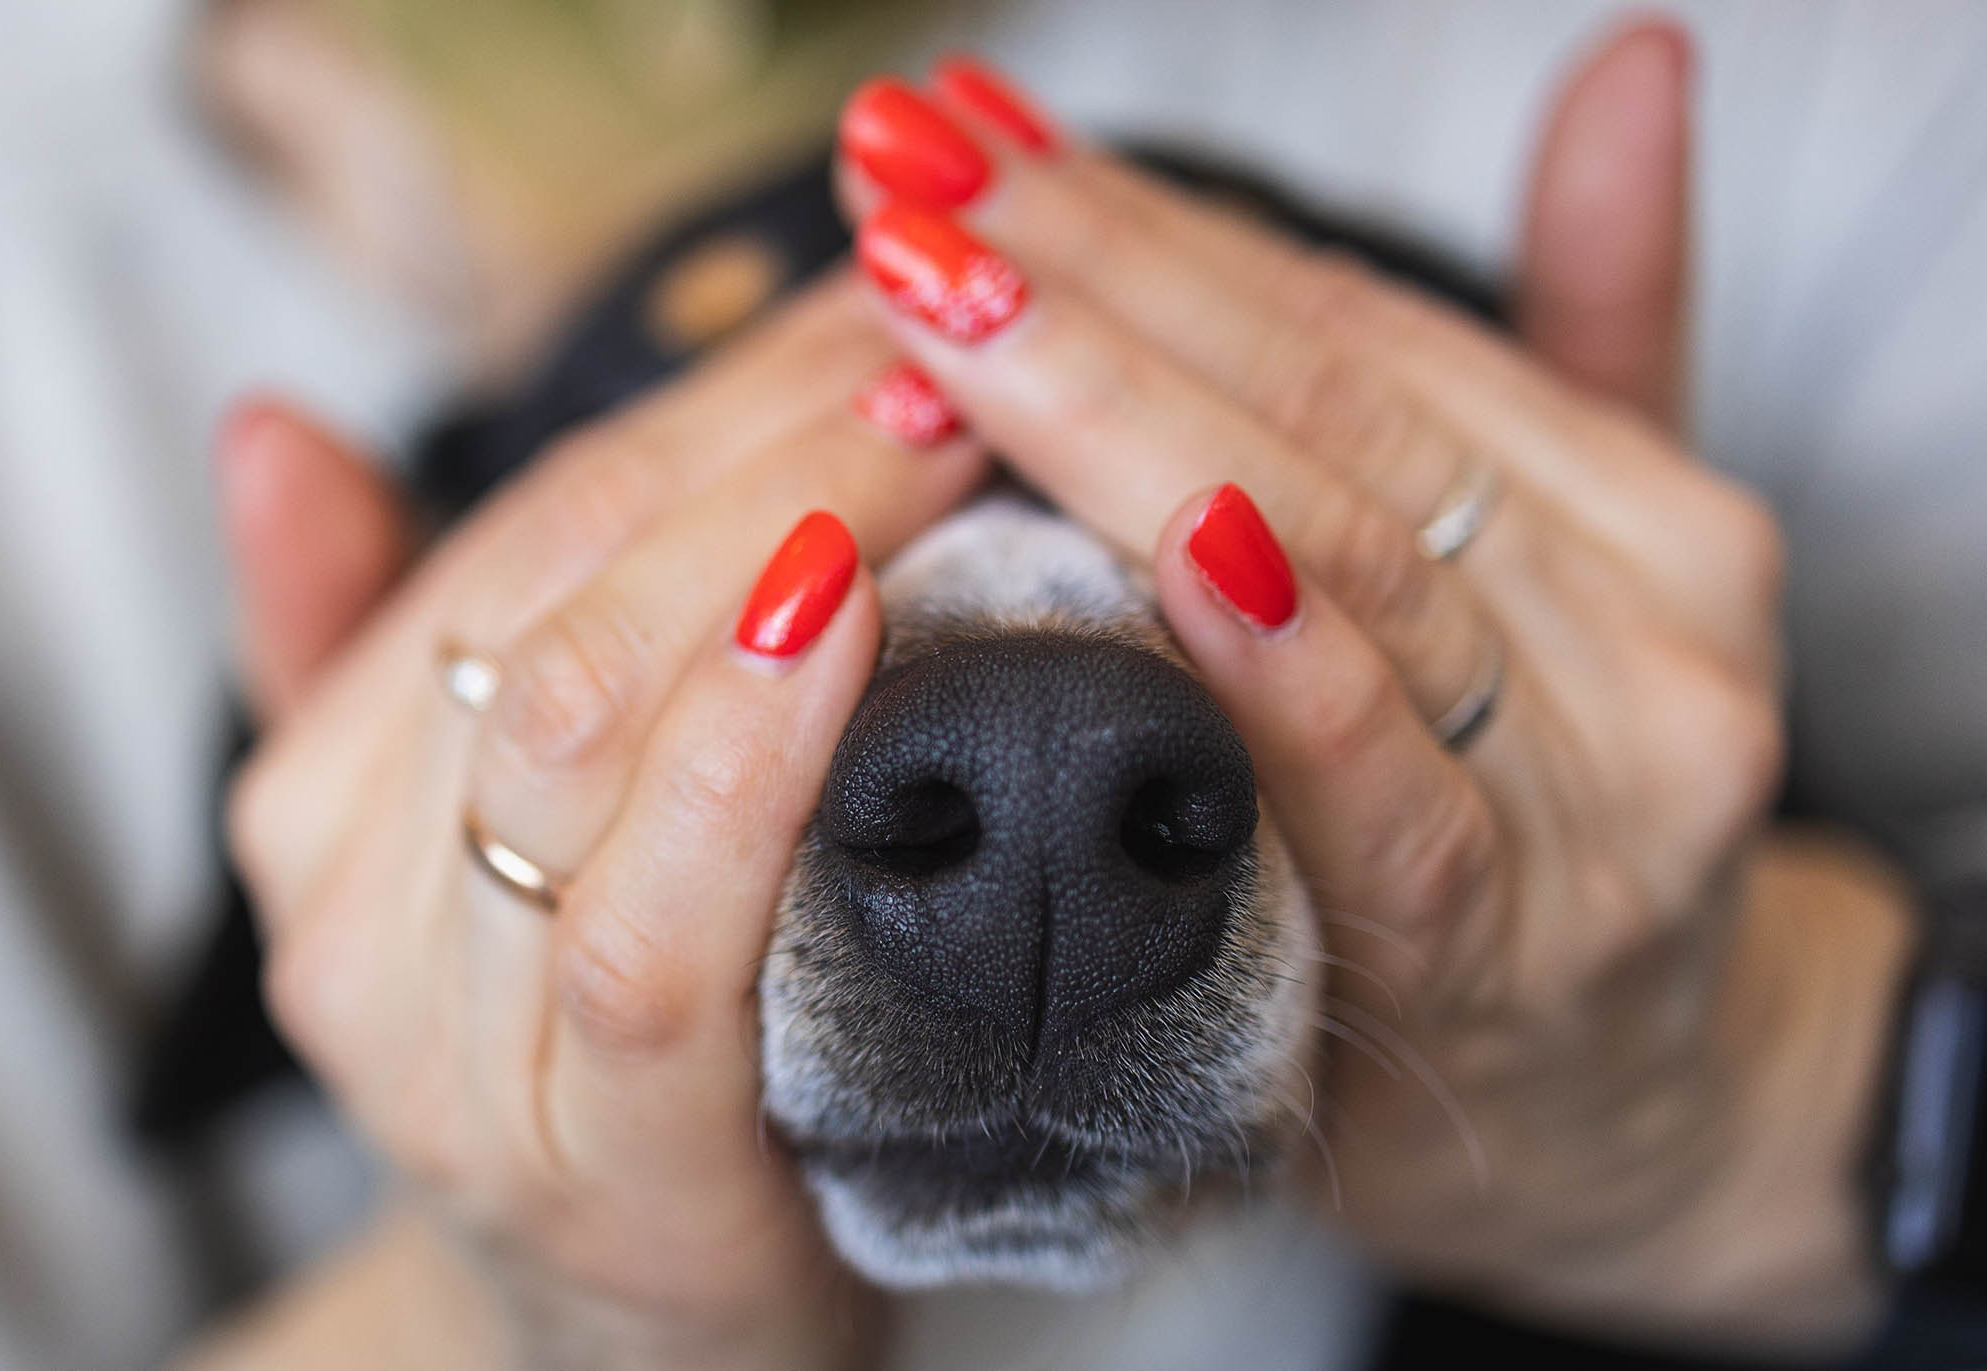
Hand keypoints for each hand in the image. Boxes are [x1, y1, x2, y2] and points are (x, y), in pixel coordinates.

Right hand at [223, 280, 985, 1368]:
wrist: (645, 1318)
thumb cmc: (614, 1041)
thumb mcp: (489, 832)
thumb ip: (372, 639)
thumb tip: (273, 428)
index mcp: (322, 803)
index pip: (517, 531)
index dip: (705, 402)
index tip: (877, 313)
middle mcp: (348, 921)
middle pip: (553, 607)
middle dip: (762, 454)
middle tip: (940, 353)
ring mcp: (450, 1059)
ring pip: (578, 732)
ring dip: (769, 554)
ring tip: (932, 445)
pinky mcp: (597, 1172)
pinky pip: (651, 936)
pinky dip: (742, 764)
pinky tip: (838, 620)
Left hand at [833, 31, 1909, 1347]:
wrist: (1622, 1109)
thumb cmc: (1542, 832)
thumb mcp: (1578, 578)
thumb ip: (1594, 323)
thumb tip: (1626, 58)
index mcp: (1651, 522)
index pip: (1357, 333)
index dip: (1158, 223)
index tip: (977, 137)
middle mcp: (1655, 634)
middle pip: (1329, 412)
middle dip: (1093, 278)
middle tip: (909, 170)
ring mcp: (1607, 788)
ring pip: (1343, 552)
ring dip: (1115, 406)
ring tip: (932, 289)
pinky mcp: (1518, 939)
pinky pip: (1382, 780)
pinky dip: (1278, 658)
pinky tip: (1163, 536)